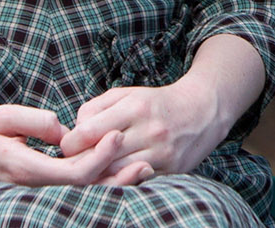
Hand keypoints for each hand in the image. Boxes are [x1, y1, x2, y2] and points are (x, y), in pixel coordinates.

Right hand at [0, 103, 152, 186]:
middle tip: (147, 162)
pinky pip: (73, 185)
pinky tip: (120, 169)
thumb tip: (64, 129)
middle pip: (84, 188)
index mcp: (25, 168)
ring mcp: (36, 187)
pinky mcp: (39, 182)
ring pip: (81, 190)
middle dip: (116, 177)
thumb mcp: (2, 117)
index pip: (71, 172)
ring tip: (144, 170)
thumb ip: (34, 120)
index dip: (98, 157)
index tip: (117, 135)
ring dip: (112, 181)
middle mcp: (33, 184)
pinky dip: (98, 178)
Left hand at [59, 80, 228, 179]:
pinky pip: (136, 180)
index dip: (71, 142)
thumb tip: (75, 131)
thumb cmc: (156, 103)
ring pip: (116, 173)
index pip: (88, 132)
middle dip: (82, 160)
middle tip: (76, 160)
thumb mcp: (126, 94)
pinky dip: (122, 178)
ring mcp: (162, 151)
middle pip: (100, 156)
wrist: (203, 111)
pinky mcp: (171, 169)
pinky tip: (118, 172)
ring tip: (95, 167)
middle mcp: (150, 129)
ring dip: (101, 173)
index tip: (70, 144)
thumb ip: (95, 108)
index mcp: (135, 107)